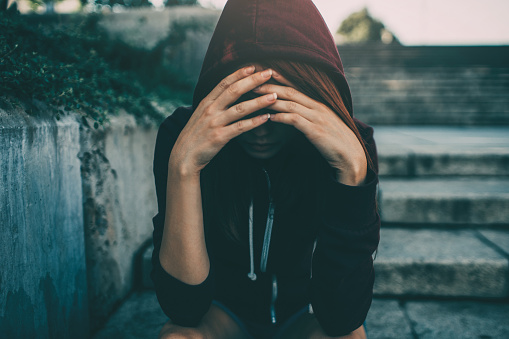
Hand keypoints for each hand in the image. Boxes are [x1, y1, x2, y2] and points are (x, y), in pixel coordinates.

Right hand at [169, 66, 277, 175]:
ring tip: (274, 96)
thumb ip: (214, 104)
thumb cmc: (195, 136)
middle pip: (234, 91)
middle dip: (253, 80)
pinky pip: (240, 128)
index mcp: (206, 102)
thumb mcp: (200, 115)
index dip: (239, 73)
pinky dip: (254, 122)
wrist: (183, 157)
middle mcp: (210, 110)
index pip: (224, 83)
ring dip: (259, 101)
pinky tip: (266, 118)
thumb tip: (227, 94)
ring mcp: (215, 123)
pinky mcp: (220, 137)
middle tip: (269, 73)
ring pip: (240, 109)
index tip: (253, 66)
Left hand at [253, 71, 366, 185]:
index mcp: (319, 104)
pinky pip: (295, 120)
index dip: (281, 80)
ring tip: (256, 99)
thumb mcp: (323, 125)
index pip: (296, 88)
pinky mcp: (315, 131)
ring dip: (271, 101)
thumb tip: (294, 115)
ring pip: (290, 104)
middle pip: (290, 92)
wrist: (351, 156)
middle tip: (253, 84)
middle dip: (270, 87)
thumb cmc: (336, 142)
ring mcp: (317, 118)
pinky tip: (270, 118)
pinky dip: (281, 117)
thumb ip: (310, 118)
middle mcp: (318, 108)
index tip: (265, 75)